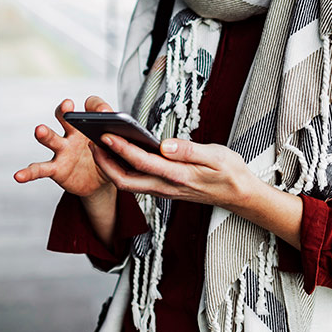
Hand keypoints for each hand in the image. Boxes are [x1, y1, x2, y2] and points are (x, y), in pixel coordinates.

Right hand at [13, 96, 115, 197]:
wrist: (100, 182)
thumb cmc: (108, 157)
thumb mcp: (118, 147)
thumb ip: (117, 137)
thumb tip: (116, 131)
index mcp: (90, 124)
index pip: (92, 106)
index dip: (97, 107)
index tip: (103, 111)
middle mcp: (73, 134)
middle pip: (66, 118)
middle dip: (65, 111)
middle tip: (67, 105)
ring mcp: (63, 150)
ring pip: (52, 139)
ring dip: (45, 134)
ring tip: (39, 129)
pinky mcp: (57, 169)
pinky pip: (40, 169)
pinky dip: (28, 172)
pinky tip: (18, 176)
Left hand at [90, 135, 256, 212]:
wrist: (241, 195)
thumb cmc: (231, 173)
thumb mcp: (217, 156)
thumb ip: (189, 151)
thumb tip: (164, 145)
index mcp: (179, 176)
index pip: (142, 163)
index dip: (122, 149)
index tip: (106, 135)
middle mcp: (168, 187)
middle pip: (127, 180)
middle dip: (105, 163)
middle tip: (91, 141)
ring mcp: (165, 190)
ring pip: (130, 183)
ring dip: (111, 167)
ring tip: (99, 145)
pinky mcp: (167, 189)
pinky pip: (139, 182)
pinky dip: (124, 169)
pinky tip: (120, 154)